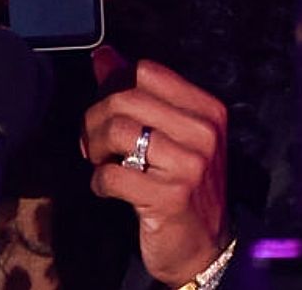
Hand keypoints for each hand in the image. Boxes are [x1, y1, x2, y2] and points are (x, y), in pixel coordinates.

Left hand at [82, 47, 228, 285]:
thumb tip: (103, 54)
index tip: (109, 112)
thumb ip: (139, 93)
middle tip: (93, 142)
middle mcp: (204, 133)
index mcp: (208, 110)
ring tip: (100, 162)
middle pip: (126, 98)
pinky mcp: (168, 197)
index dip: (116, 87)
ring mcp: (189, 166)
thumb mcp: (172, 134)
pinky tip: (107, 188)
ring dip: (95, 148)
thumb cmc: (184, 185)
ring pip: (117, 131)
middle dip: (96, 119)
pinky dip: (99, 181)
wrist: (205, 246)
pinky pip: (112, 174)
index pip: (147, 71)